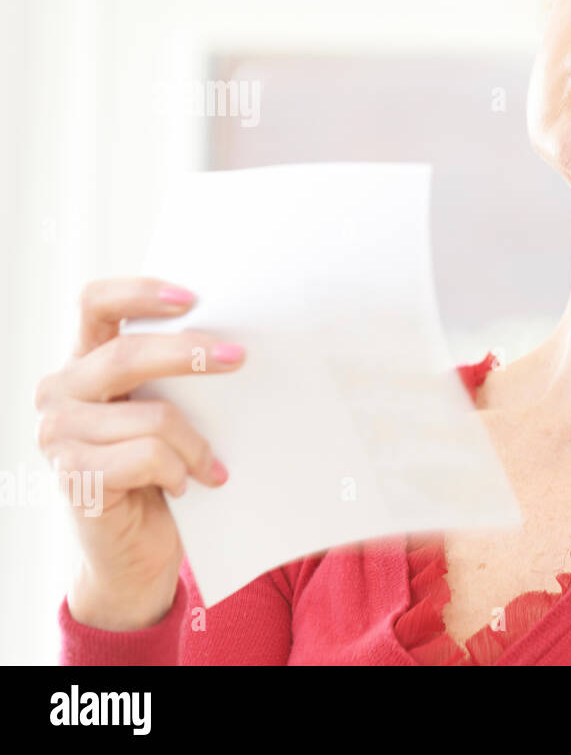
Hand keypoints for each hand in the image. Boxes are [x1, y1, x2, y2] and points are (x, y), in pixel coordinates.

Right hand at [35, 277, 242, 629]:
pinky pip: (147, 458)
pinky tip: (185, 486)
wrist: (140, 549)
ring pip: (152, 415)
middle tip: (239, 359)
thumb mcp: (169, 411)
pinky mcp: (74, 477)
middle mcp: (60, 392)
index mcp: (83, 362)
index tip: (192, 297)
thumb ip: (176, 377)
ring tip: (211, 464)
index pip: (95, 304)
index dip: (140, 293)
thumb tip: (235, 342)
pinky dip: (180, 470)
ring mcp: (59, 436)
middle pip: (125, 355)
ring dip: (196, 442)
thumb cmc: (162, 470)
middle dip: (190, 354)